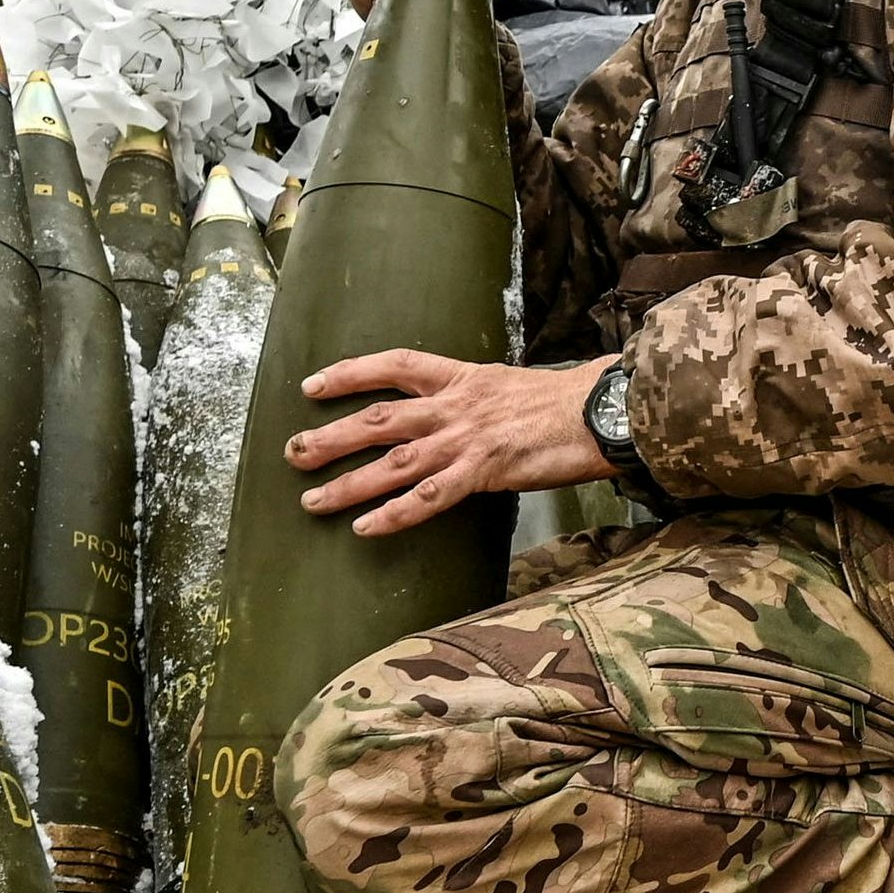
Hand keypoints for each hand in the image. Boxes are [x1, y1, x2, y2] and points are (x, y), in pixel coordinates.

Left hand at [288, 351, 610, 535]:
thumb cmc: (567, 402)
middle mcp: (455, 406)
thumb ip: (479, 399)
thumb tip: (462, 413)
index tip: (313, 385)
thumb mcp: (512, 386)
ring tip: (312, 499)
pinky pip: (428, 497)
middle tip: (292, 452)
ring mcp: (466, 439)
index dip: (351, 373)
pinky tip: (366, 528)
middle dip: (331, 435)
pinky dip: (394, 513)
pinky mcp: (483, 471)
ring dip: (348, 482)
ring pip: (392, 461)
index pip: (395, 364)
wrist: (601, 412)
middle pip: (378, 418)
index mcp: (463, 377)